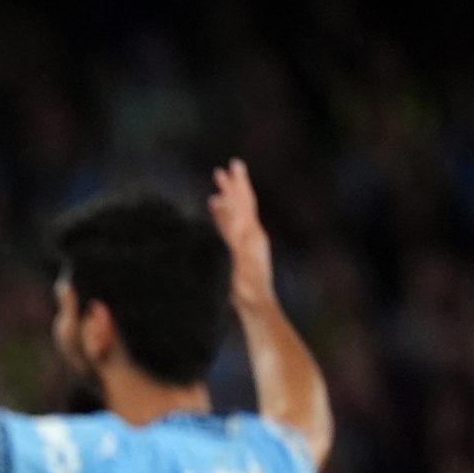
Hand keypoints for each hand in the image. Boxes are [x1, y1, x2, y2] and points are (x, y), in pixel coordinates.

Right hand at [208, 159, 275, 309]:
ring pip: (240, 213)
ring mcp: (251, 242)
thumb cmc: (247, 291)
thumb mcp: (240, 264)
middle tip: (229, 166)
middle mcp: (253, 235)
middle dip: (235, 184)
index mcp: (250, 236)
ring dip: (231, 197)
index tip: (225, 170)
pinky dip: (225, 214)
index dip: (232, 188)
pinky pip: (235, 225)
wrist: (258, 306)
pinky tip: (215, 210)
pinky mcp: (245, 250)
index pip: (240, 205)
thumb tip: (230, 226)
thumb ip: (235, 243)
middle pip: (244, 203)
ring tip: (220, 185)